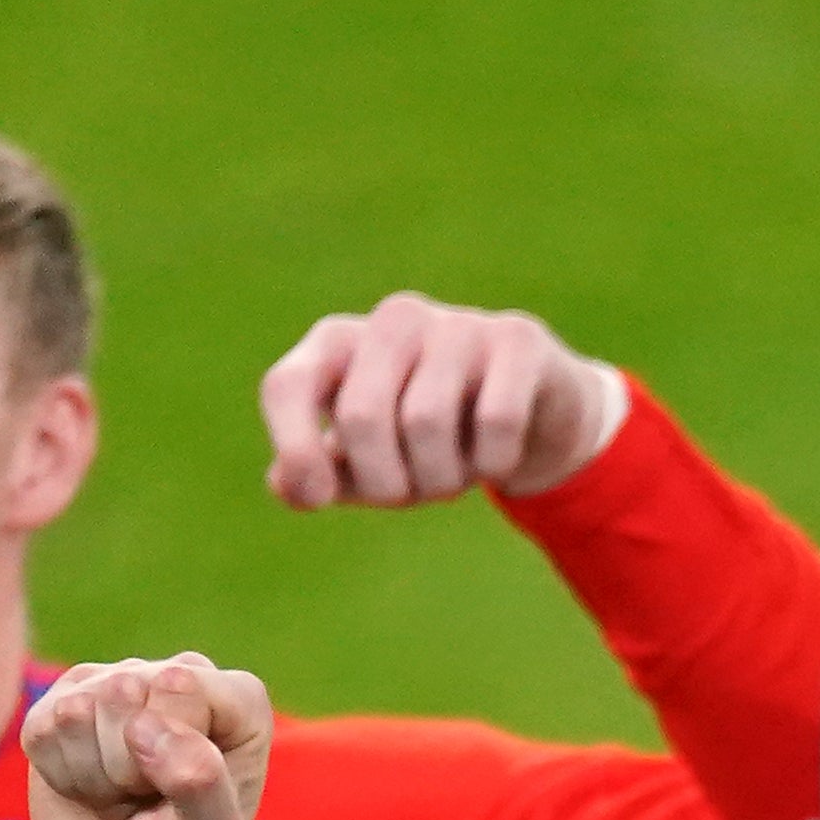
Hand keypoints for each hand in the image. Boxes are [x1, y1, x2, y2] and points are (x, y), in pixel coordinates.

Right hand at [23, 655, 276, 819]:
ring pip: (77, 710)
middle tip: (145, 798)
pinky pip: (42, 727)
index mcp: (236, 699)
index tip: (180, 794)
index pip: (181, 686)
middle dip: (125, 764)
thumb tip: (144, 726)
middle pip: (124, 691)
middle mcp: (179, 678)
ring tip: (118, 795)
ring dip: (91, 771)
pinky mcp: (63, 705)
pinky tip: (86, 788)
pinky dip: (58, 772)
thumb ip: (199, 779)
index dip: (169, 751)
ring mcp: (117, 685)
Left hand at [260, 293, 630, 509]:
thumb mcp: (368, 464)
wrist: (532, 413)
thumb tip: (286, 483)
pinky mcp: (516, 336)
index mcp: (337, 345)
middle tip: (410, 495)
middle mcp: (391, 320)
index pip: (288, 385)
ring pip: (426, 422)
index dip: (294, 446)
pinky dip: (494, 462)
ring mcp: (454, 323)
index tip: (319, 498)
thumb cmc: (429, 441)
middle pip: (361, 416)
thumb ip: (320, 476)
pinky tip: (497, 457)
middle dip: (385, 483)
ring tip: (454, 476)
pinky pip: (495, 419)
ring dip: (442, 479)